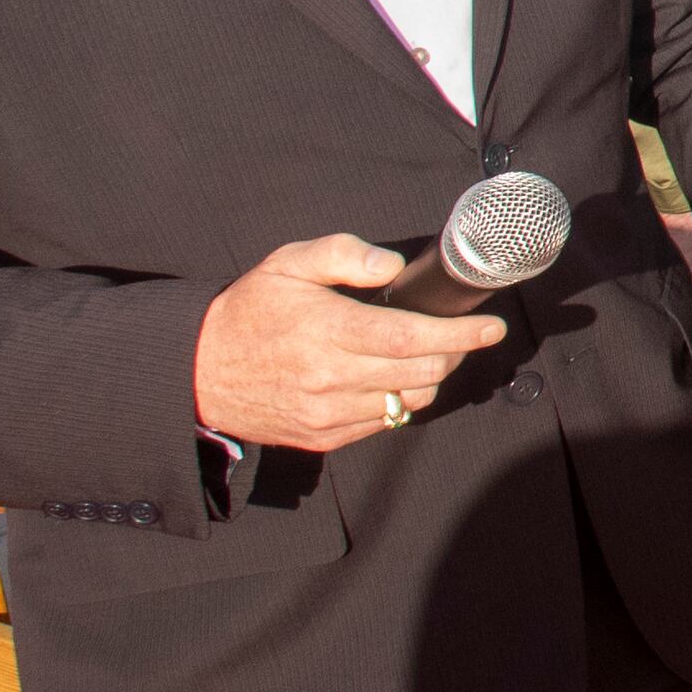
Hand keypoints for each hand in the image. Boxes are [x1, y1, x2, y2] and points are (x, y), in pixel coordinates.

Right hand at [193, 235, 508, 451]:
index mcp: (327, 331)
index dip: (460, 334)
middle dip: (454, 353)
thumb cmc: (250, 310)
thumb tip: (392, 266)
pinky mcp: (324, 437)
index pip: (412, 337)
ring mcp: (328, 413)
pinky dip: (400, 400)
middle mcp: (331, 378)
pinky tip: (392, 378)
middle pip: (421, 372)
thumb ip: (343, 254)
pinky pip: (383, 423)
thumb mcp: (288, 263)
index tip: (491, 327)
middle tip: (463, 334)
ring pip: (408, 401)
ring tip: (428, 353)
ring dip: (430, 378)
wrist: (200, 371)